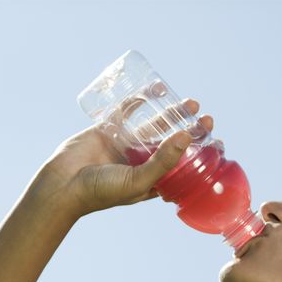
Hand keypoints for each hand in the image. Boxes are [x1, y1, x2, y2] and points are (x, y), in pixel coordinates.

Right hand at [32, 98, 215, 216]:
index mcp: (151, 181)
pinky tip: (157, 89)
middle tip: (207, 120)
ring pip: (154, 126)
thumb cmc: (101, 191)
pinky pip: (128, 111)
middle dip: (191, 131)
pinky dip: (142, 99)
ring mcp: (126, 145)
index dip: (201, 157)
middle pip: (173, 144)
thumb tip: (185, 135)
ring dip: (172, 114)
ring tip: (191, 103)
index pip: (184, 168)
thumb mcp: (139, 180)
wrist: (63, 185)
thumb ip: (163, 161)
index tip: (218, 146)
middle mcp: (141, 163)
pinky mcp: (109, 130)